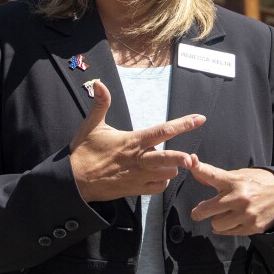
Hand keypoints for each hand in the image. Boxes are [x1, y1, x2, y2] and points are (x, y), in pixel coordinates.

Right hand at [69, 80, 204, 201]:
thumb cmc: (84, 152)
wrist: (74, 181)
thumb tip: (98, 83)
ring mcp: (138, 177)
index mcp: (133, 141)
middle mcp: (139, 159)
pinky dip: (162, 181)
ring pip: (166, 174)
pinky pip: (158, 188)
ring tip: (166, 161)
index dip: (183, 124)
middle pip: (168, 159)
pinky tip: (158, 175)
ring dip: (171, 167)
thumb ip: (101, 103)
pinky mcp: (135, 190)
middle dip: (182, 158)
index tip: (199, 119)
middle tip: (192, 158)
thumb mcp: (92, 125)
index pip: (162, 131)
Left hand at [189, 156, 273, 235]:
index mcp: (234, 181)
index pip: (212, 174)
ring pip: (216, 224)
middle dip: (199, 212)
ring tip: (224, 214)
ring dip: (216, 220)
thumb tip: (194, 169)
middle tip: (197, 212)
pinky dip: (226, 228)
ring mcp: (246, 214)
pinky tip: (231, 220)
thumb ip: (215, 175)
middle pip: (206, 209)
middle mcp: (239, 197)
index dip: (198, 167)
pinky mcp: (252, 227)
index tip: (190, 160)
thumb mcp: (238, 175)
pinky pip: (228, 232)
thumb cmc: (256, 182)